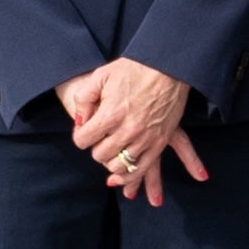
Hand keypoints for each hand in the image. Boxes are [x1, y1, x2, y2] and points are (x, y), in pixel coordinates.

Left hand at [62, 58, 201, 205]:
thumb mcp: (101, 76)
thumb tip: (79, 123)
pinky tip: (123, 181)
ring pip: (119, 167)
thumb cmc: (133, 69)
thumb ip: (84, 99)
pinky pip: (142, 169)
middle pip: (99, 155)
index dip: (80, 135)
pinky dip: (130, 178)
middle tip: (100, 138)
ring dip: (111, 163)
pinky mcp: (160, 143)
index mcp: (110, 114)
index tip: (85, 130)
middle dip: (96, 148)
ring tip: (111, 154)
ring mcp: (145, 138)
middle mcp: (127, 130)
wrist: (168, 66)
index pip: (83, 140)